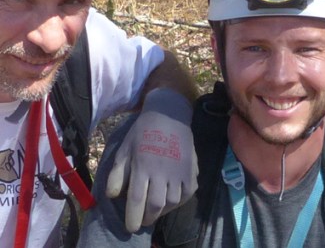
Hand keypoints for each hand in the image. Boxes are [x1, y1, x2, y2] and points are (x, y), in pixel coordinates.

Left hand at [105, 88, 197, 232]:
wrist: (169, 116)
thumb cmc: (143, 133)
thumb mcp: (124, 150)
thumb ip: (117, 174)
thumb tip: (114, 195)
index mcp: (143, 166)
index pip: (137, 199)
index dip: (133, 216)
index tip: (130, 227)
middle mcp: (163, 171)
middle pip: (156, 204)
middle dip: (147, 217)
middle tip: (142, 220)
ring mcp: (180, 171)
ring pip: (172, 201)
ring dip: (163, 211)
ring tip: (155, 210)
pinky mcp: (191, 170)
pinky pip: (187, 193)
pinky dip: (179, 201)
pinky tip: (171, 200)